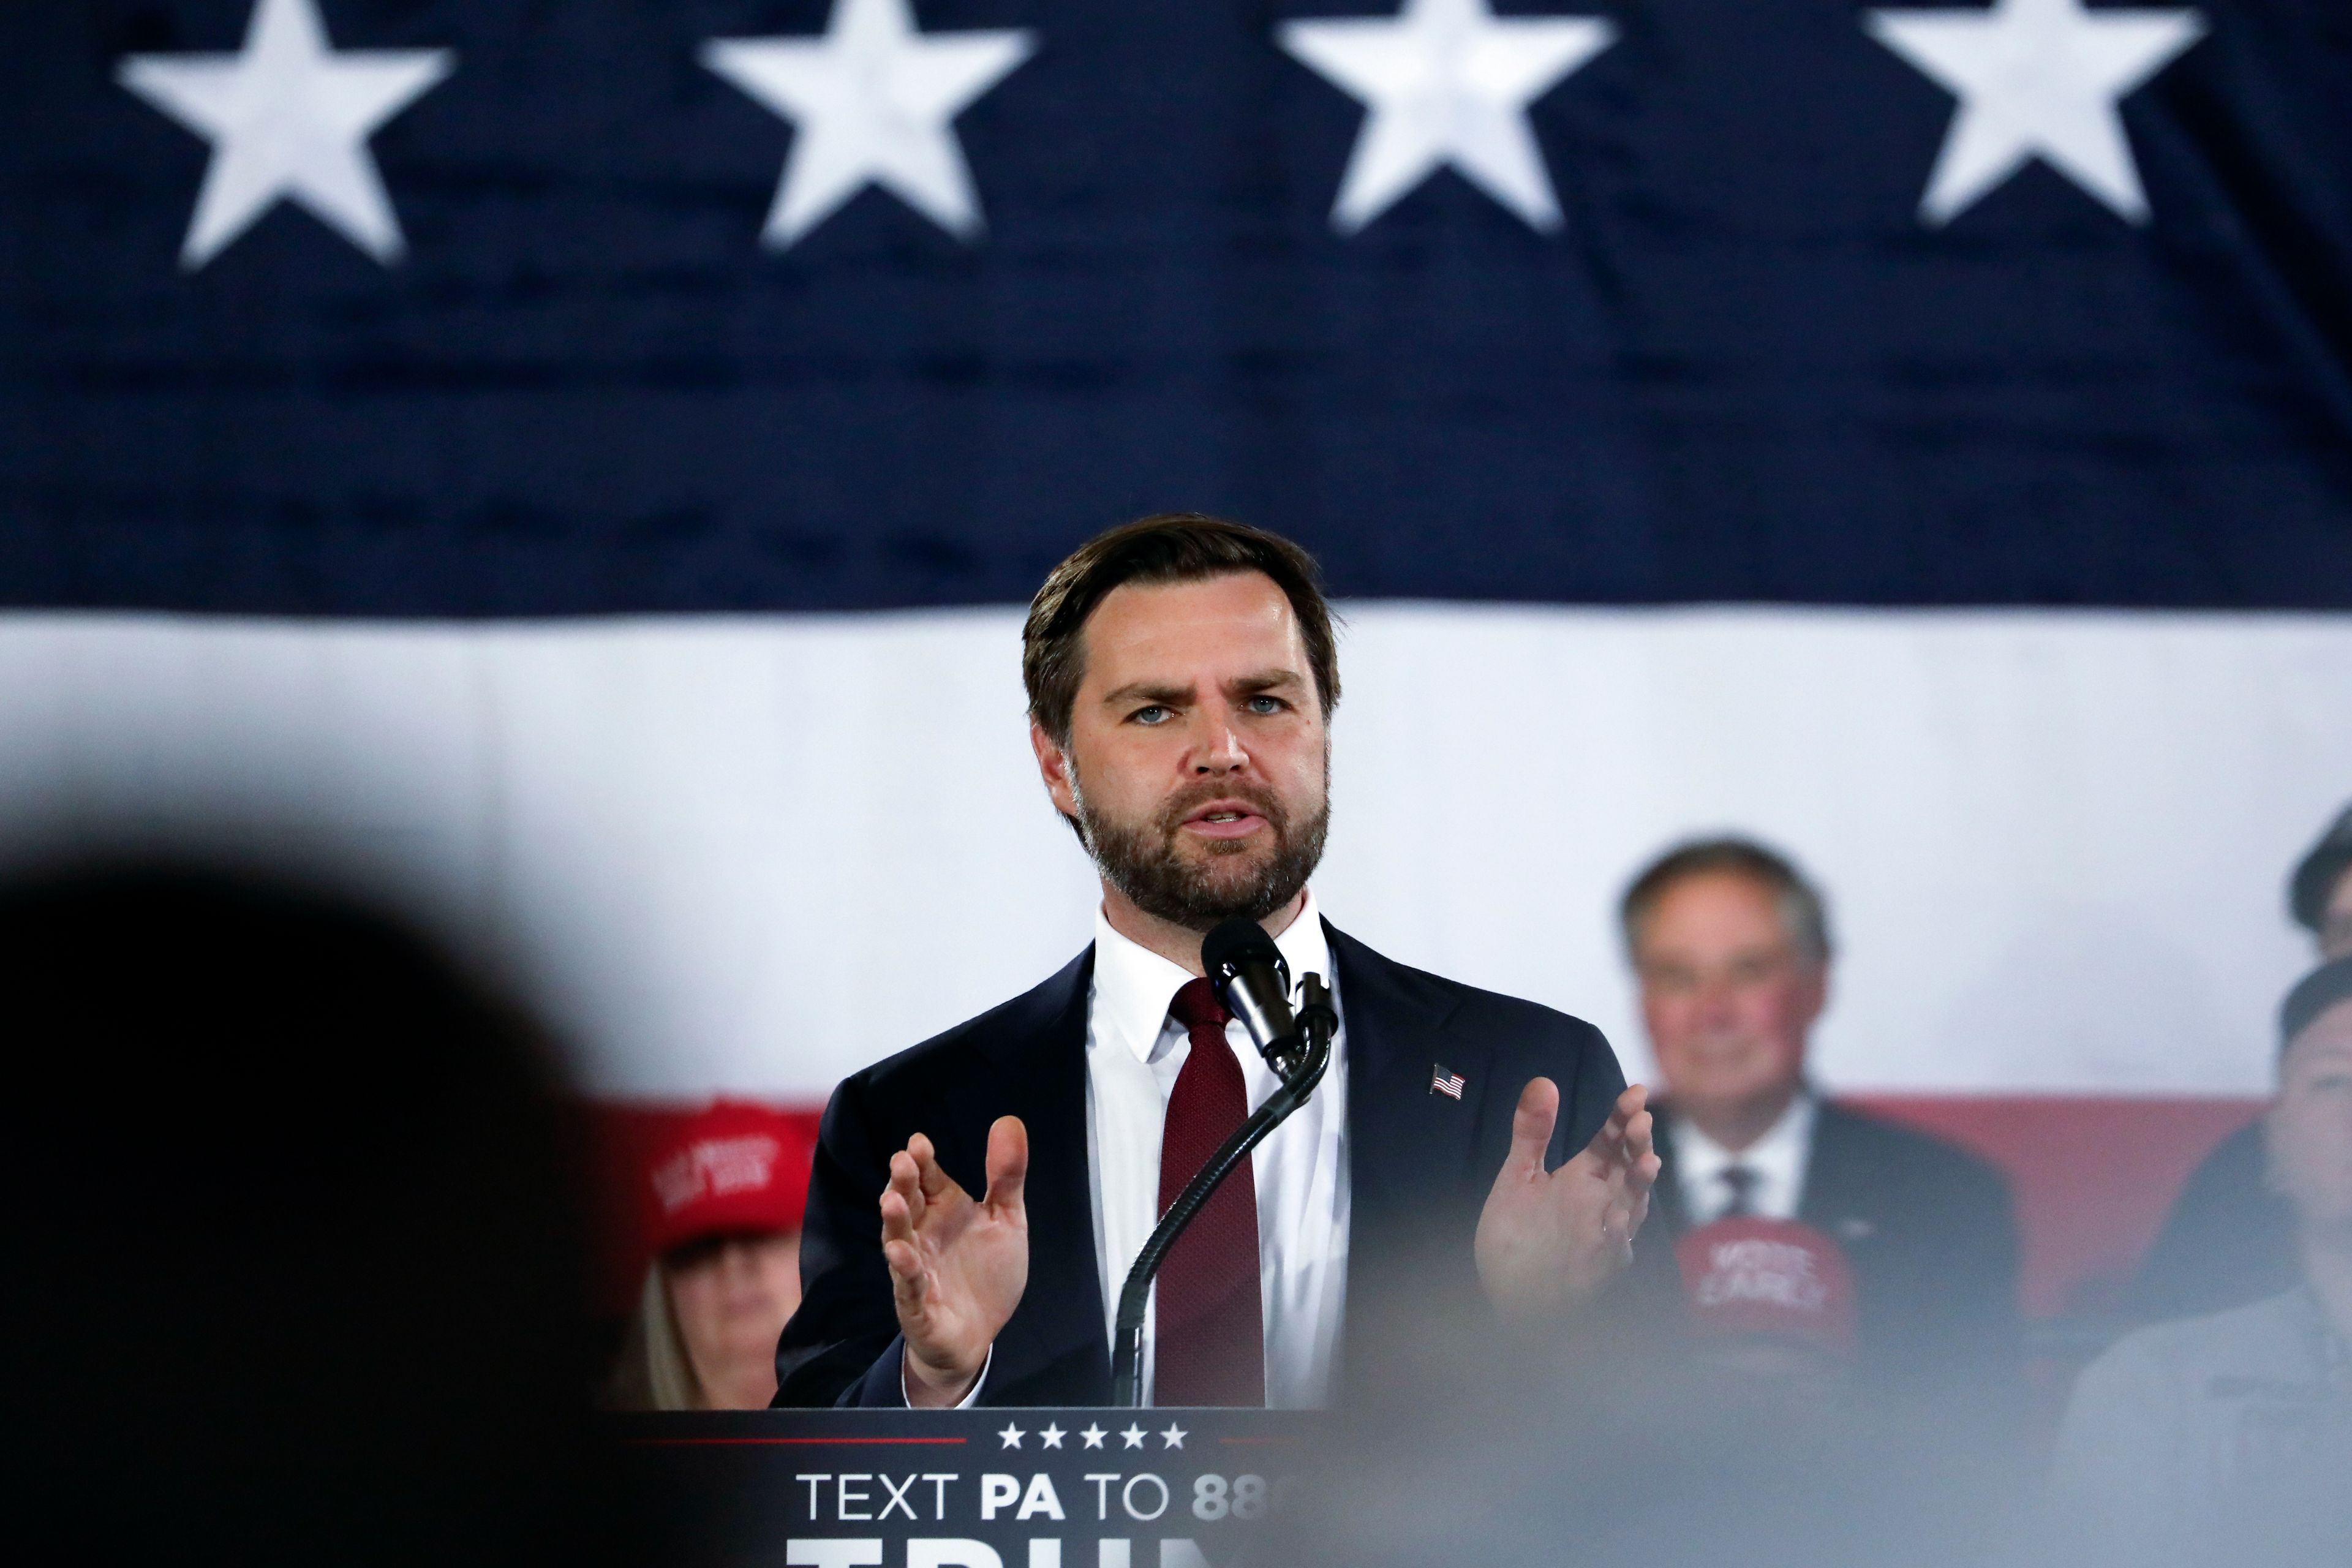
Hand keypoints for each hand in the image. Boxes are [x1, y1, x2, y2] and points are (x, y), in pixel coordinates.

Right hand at [880, 1117, 1028, 1405]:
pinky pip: (908, 1285)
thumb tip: (1009, 1120)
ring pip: (899, 1239)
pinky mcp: (916, 1303)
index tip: (919, 1143)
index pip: (929, 1178)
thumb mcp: (1006, 1219)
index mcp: (944, 1209)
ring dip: (895, 1221)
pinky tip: (902, 1254)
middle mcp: (924, 1233)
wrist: (979, 1333)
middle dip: (903, 1182)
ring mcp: (916, 1268)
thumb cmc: (986, 1272)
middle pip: (909, 1202)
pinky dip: (905, 1270)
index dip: (922, 1161)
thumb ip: (1006, 1176)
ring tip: (892, 1200)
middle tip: (902, 1161)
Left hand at [1474, 1080, 1658, 1318]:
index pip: (1609, 1142)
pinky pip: (1611, 1255)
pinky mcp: (1593, 1271)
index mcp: (1582, 1178)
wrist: (1504, 1294)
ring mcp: (1600, 1238)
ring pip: (1629, 1210)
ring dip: (1638, 1189)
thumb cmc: (1516, 1237)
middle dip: (1637, 1146)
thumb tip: (1543, 1081)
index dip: (1623, 1117)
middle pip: (1626, 1170)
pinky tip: (1616, 1222)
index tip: (1636, 1092)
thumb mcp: (1517, 1178)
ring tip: (1646, 1163)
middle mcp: (1598, 1205)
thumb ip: (1532, 1133)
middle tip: (1641, 1120)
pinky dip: (1616, 1240)